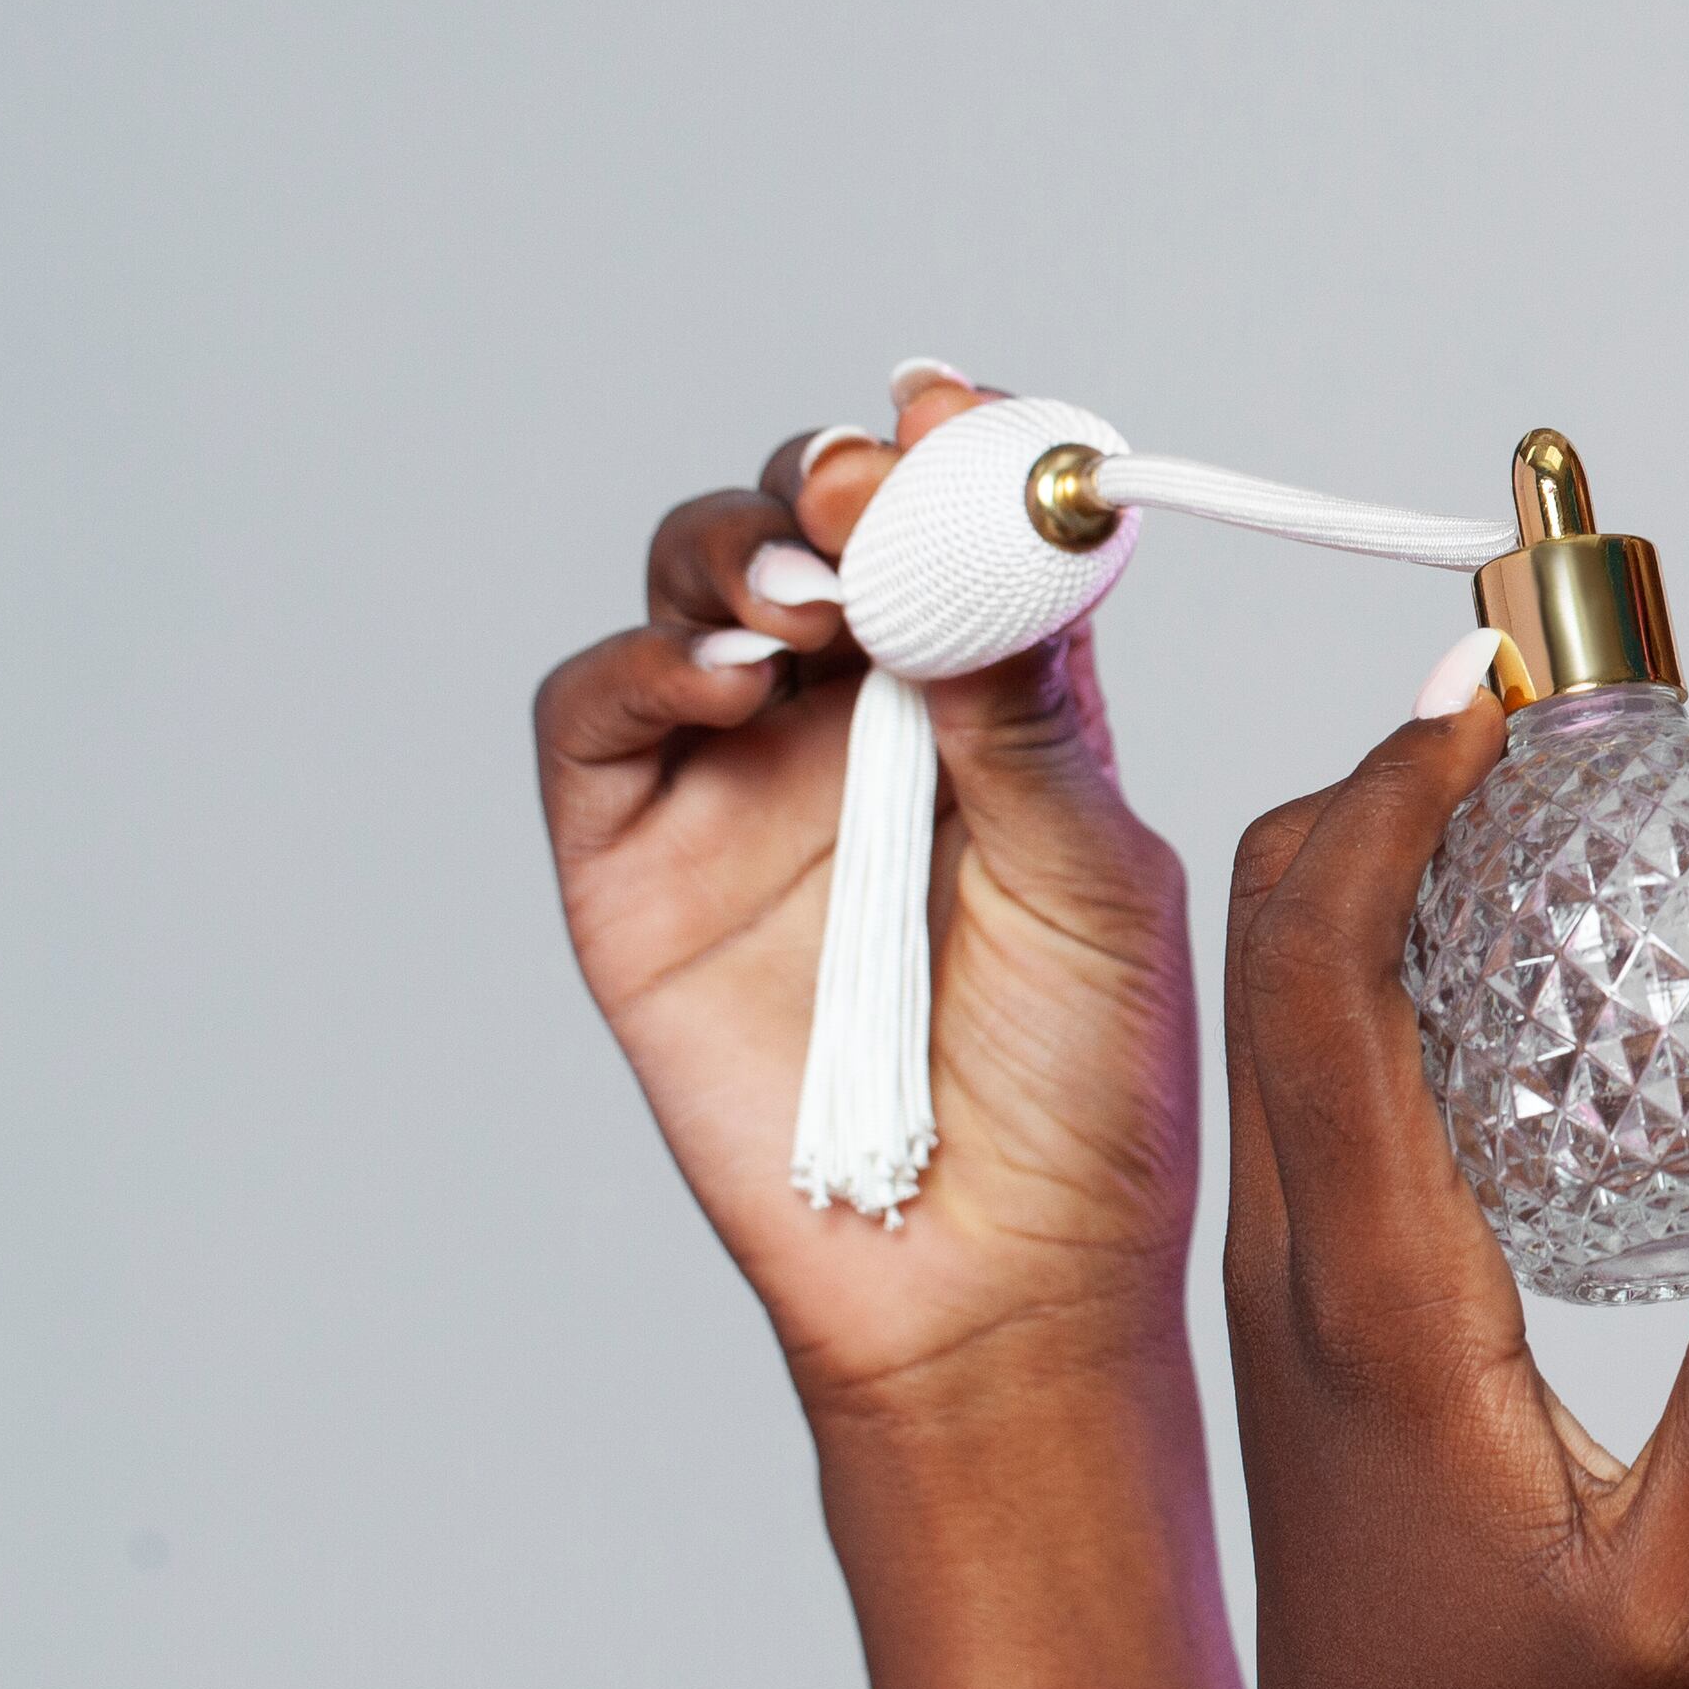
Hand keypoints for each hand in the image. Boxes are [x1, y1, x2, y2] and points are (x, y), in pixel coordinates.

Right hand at [532, 365, 1202, 1411]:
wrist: (997, 1276)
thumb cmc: (1083, 1087)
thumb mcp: (1094, 873)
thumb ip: (1030, 709)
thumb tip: (1002, 534)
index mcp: (996, 699)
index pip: (954, 528)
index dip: (945, 456)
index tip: (954, 412)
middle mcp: (862, 721)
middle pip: (810, 527)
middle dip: (831, 485)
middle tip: (870, 494)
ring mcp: (738, 784)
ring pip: (693, 589)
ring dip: (739, 553)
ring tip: (813, 603)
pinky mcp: (631, 865)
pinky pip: (593, 717)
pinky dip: (643, 666)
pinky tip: (729, 684)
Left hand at [1221, 675, 1688, 1688]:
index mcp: (1376, 1307)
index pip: (1322, 978)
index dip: (1390, 796)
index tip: (1489, 678)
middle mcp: (1295, 1282)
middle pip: (1265, 954)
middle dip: (1369, 779)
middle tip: (1519, 684)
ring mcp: (1285, 1306)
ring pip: (1268, 1015)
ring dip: (1361, 865)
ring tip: (1511, 778)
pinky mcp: (1310, 1336)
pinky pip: (1306, 1091)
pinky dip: (1370, 969)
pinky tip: (1501, 968)